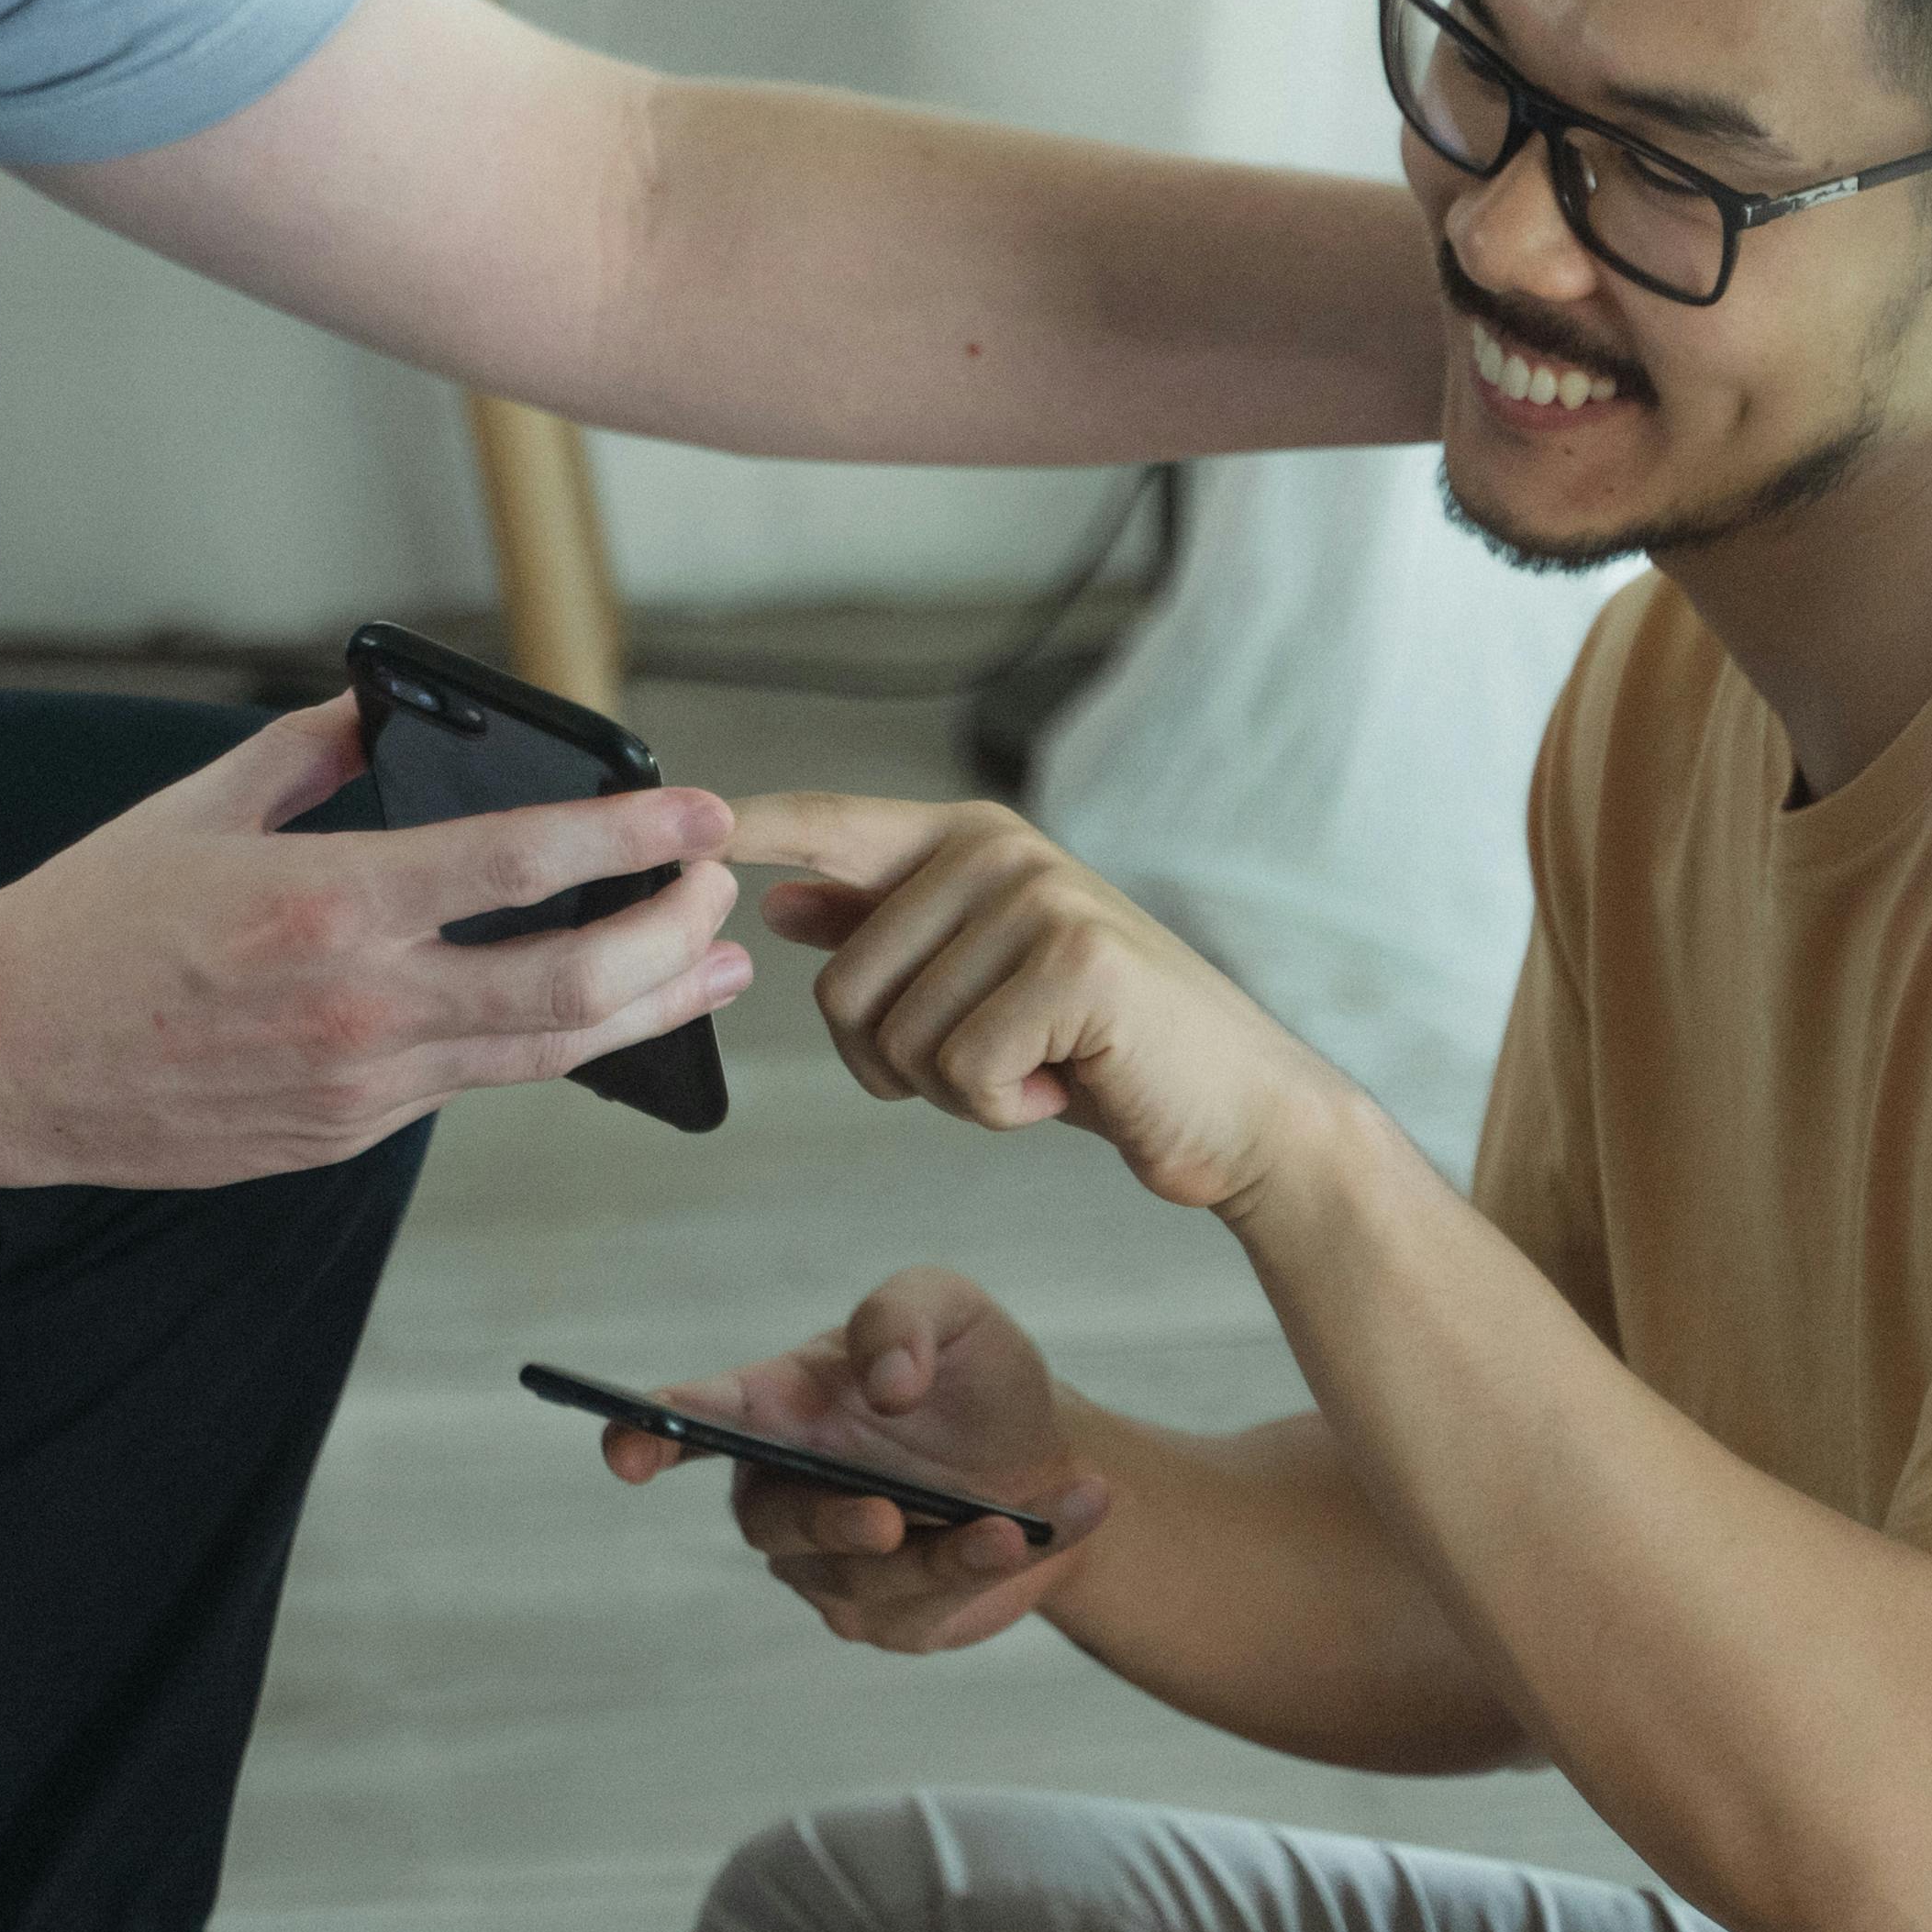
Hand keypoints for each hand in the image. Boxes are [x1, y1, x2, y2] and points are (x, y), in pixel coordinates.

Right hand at [0, 697, 745, 1189]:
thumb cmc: (82, 925)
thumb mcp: (196, 808)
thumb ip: (309, 754)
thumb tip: (379, 709)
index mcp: (333, 900)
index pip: (528, 862)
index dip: (636, 834)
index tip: (700, 811)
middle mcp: (363, 1004)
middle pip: (579, 979)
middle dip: (676, 930)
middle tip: (720, 891)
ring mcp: (359, 1086)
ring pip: (547, 1053)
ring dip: (647, 1004)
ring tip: (709, 968)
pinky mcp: (341, 1136)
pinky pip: (462, 1085)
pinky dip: (535, 1044)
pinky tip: (574, 1013)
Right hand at [596, 1268, 1108, 1651]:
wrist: (1055, 1463)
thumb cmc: (978, 1382)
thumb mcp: (957, 1313)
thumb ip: (906, 1317)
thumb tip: (884, 1385)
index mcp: (779, 1407)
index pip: (694, 1420)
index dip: (645, 1434)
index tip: (623, 1450)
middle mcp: (788, 1489)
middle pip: (770, 1521)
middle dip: (829, 1521)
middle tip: (890, 1518)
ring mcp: (832, 1564)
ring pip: (860, 1577)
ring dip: (944, 1556)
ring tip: (1015, 1527)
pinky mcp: (889, 1618)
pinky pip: (929, 1610)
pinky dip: (998, 1568)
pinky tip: (1062, 1518)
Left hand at [736, 794, 1353, 1214]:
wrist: (1241, 1110)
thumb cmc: (1103, 1052)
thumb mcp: (982, 983)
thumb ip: (886, 933)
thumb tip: (778, 899)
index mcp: (969, 839)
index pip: (831, 824)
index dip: (753, 825)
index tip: (690, 820)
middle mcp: (999, 849)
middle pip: (843, 987)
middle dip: (898, 1065)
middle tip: (996, 1067)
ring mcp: (1040, 899)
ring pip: (898, 1039)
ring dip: (960, 1093)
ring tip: (1043, 1069)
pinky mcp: (1074, 965)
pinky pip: (964, 1072)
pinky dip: (1006, 1111)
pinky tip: (1073, 1086)